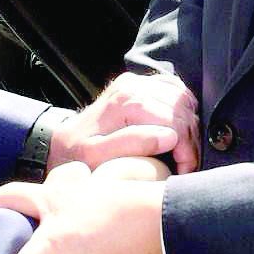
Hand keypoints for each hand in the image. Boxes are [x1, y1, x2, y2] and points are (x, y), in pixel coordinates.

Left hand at [48, 72, 198, 175]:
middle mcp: (131, 86)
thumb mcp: (95, 157)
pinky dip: (184, 109)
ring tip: (183, 153)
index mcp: (124, 102)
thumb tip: (168, 137)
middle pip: (181, 111)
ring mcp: (136, 82)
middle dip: (190, 141)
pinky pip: (175, 90)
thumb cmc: (77, 155)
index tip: (185, 170)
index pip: (173, 121)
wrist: (62, 143)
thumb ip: (131, 144)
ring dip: (190, 127)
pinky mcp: (140, 85)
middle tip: (187, 166)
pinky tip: (180, 132)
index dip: (186, 148)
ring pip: (182, 100)